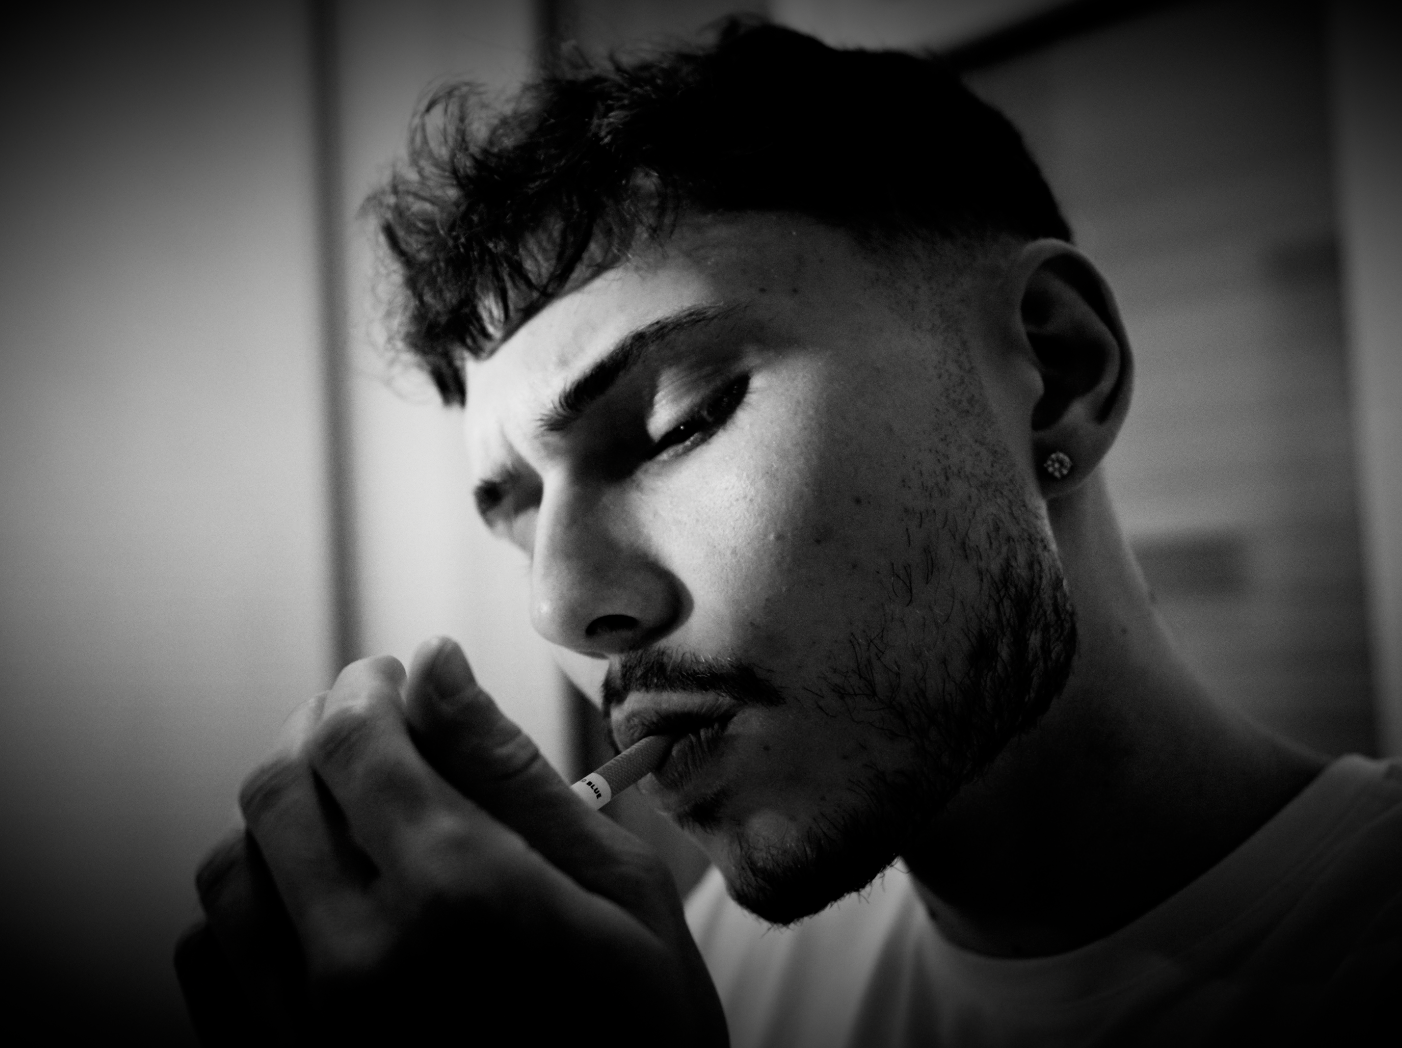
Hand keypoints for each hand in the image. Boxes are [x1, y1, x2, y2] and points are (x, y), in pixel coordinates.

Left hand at [176, 638, 727, 1046]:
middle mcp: (358, 963)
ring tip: (344, 813)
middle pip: (277, 792)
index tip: (389, 678)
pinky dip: (247, 905)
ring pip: (228, 872)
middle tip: (367, 725)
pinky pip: (209, 963)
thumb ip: (511, 770)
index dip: (363, 687)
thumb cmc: (644, 1039)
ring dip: (279, 816)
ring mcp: (306, 1036)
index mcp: (458, 895)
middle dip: (318, 732)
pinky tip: (312, 899)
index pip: (350, 740)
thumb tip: (439, 665)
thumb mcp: (617, 890)